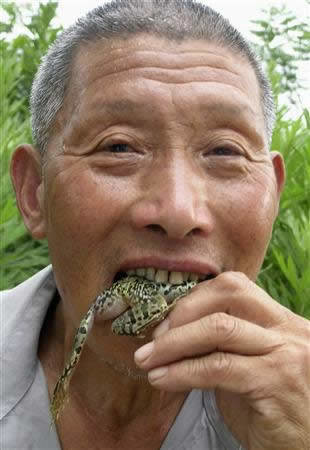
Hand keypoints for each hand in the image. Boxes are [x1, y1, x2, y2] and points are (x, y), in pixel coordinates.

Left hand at [134, 272, 309, 449]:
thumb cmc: (273, 410)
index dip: (194, 299)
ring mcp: (285, 354)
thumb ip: (221, 346)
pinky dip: (181, 371)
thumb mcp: (250, 368)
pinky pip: (217, 367)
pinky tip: (162, 379)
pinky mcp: (275, 383)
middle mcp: (288, 330)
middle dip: (182, 313)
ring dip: (172, 344)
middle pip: (227, 296)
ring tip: (147, 360)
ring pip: (219, 328)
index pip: (234, 286)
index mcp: (281, 321)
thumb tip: (172, 334)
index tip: (167, 322)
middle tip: (154, 339)